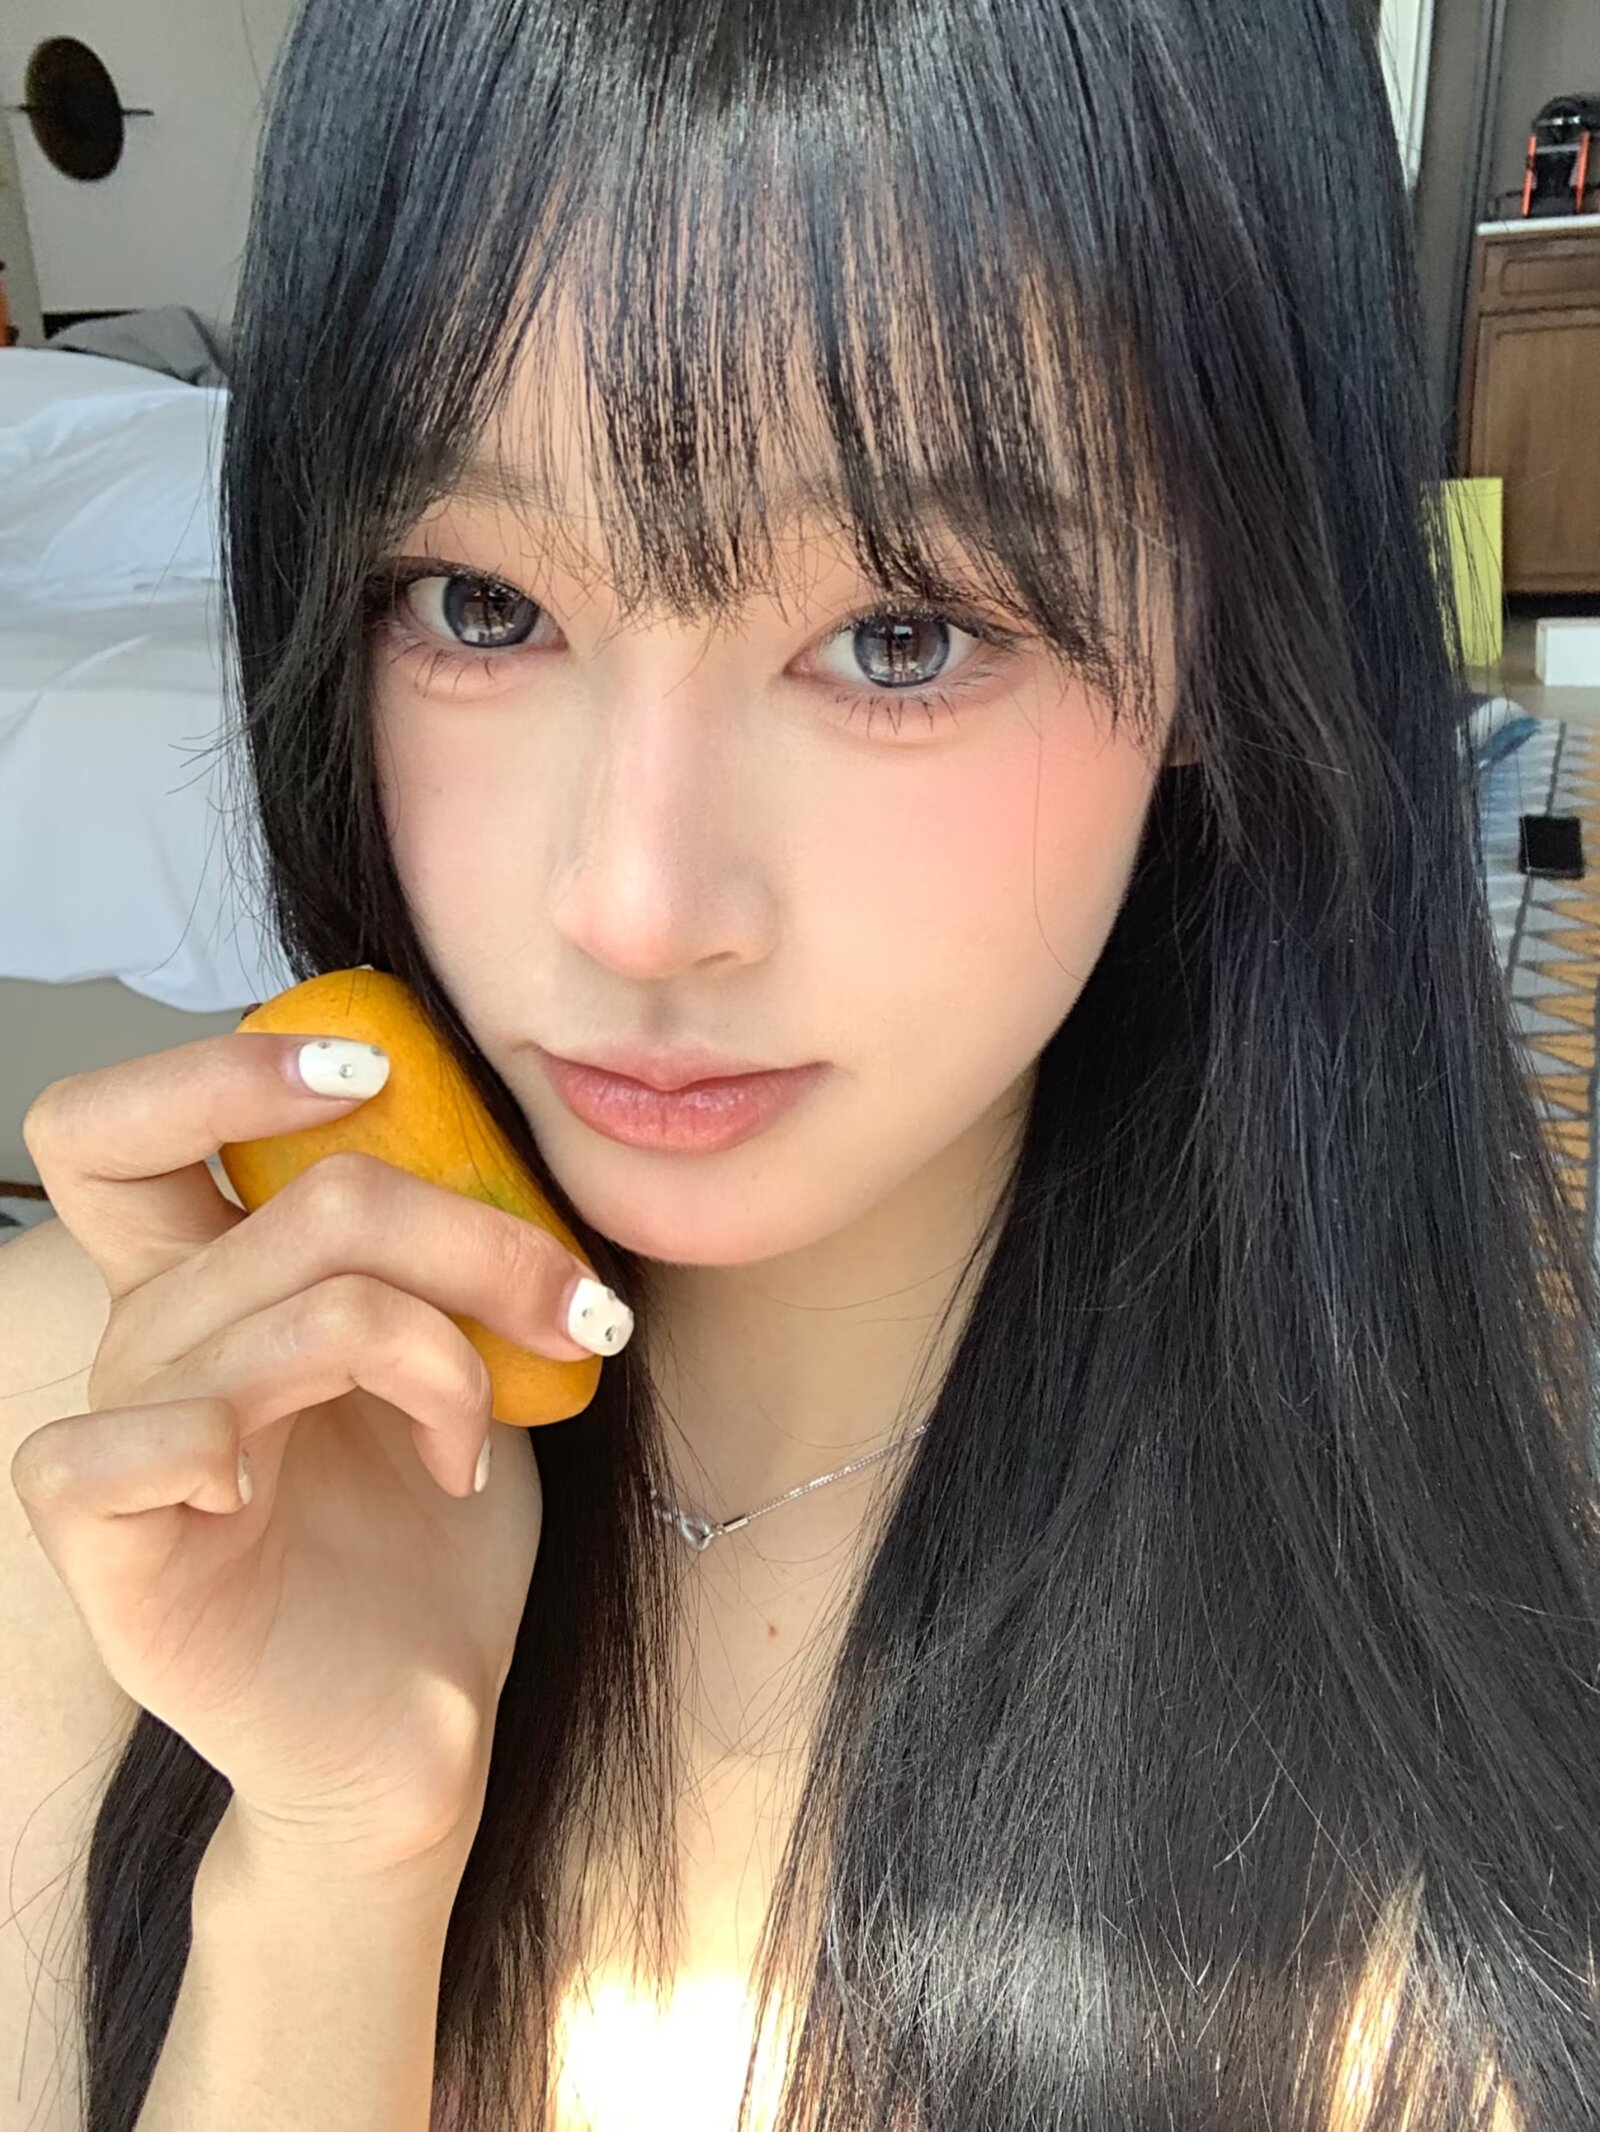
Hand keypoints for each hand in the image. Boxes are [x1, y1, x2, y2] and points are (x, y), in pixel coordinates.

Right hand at [9, 1029, 623, 1874]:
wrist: (418, 1721)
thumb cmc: (432, 1538)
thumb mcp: (464, 1361)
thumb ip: (443, 1254)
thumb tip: (504, 1139)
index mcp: (215, 1280)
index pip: (137, 1123)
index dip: (230, 1067)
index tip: (378, 1066)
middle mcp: (151, 1342)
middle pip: (276, 1195)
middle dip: (454, 1225)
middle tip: (564, 1298)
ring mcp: (124, 1442)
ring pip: (287, 1311)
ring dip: (440, 1358)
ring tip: (482, 1437)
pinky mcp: (113, 1552)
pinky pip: (141, 1446)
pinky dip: (267, 1442)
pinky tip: (402, 1484)